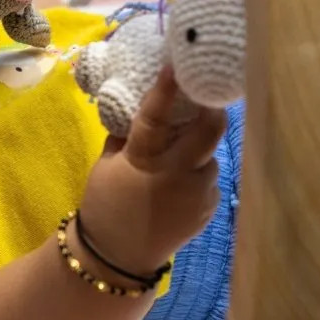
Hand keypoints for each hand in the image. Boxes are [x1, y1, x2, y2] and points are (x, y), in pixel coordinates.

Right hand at [77, 66, 225, 274]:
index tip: (176, 63)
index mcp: (144, 160)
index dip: (168, 87)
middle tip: (208, 96)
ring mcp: (198, 192)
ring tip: (179, 156)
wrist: (120, 257)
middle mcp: (177, 173)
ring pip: (210, 155)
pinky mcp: (210, 207)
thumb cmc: (106, 204)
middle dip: (212, 108)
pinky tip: (178, 185)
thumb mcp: (107, 164)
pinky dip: (197, 174)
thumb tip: (141, 101)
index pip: (158, 115)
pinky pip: (208, 179)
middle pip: (210, 129)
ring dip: (199, 149)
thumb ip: (126, 134)